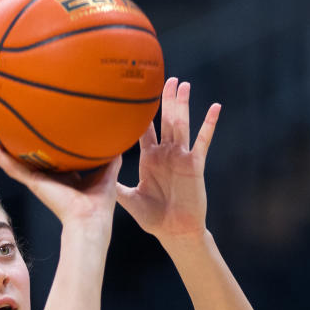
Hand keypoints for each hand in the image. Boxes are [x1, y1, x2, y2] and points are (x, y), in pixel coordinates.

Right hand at [0, 138, 120, 228]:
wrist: (89, 219)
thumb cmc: (100, 203)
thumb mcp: (108, 173)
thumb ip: (112, 156)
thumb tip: (121, 138)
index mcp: (68, 179)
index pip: (56, 161)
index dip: (50, 148)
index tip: (43, 134)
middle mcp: (51, 179)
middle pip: (33, 160)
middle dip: (22, 147)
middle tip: (9, 130)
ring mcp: (39, 181)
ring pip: (17, 163)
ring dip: (3, 150)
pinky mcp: (33, 182)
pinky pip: (13, 167)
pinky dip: (0, 156)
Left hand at [116, 77, 219, 239]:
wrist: (175, 232)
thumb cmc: (153, 218)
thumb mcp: (128, 199)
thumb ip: (114, 184)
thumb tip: (94, 173)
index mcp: (150, 158)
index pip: (144, 130)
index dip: (141, 113)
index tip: (137, 93)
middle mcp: (166, 153)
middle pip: (165, 120)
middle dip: (165, 100)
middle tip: (166, 78)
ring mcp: (182, 157)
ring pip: (181, 125)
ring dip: (182, 105)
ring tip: (182, 84)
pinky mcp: (195, 165)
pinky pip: (203, 141)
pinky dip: (209, 124)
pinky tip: (215, 108)